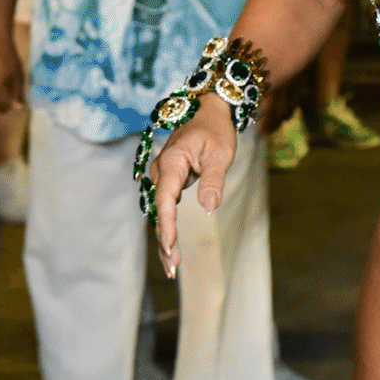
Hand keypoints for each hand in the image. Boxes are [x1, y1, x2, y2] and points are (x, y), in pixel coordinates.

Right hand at [148, 94, 236, 276]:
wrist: (209, 110)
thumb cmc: (216, 131)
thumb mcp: (220, 154)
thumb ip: (213, 180)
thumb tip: (208, 207)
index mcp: (172, 162)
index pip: (165, 198)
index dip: (166, 224)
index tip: (169, 246)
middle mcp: (162, 170)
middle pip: (159, 210)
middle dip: (164, 240)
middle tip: (173, 269)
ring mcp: (163, 175)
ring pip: (160, 211)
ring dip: (164, 238)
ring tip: (172, 266)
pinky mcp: (168, 179)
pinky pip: (165, 206)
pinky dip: (167, 226)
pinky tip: (171, 247)